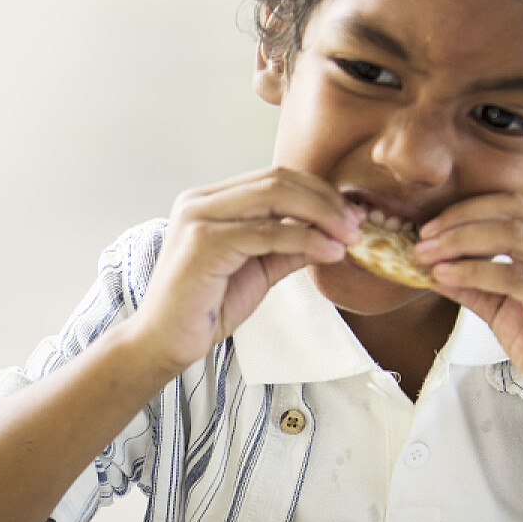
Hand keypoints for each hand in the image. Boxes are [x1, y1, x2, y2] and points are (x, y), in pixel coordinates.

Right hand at [132, 166, 360, 372]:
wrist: (165, 342)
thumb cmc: (204, 308)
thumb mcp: (257, 270)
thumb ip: (288, 248)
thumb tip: (332, 235)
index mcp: (210, 201)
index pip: (274, 179)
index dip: (319, 192)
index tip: (351, 216)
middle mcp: (200, 201)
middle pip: (277, 180)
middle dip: (325, 200)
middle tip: (358, 224)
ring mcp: (198, 218)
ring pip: (275, 197)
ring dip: (321, 215)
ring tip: (350, 237)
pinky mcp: (204, 243)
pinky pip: (266, 233)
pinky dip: (304, 240)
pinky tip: (330, 252)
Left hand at [414, 195, 522, 425]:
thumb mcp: (503, 310)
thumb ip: (473, 285)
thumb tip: (431, 267)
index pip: (512, 205)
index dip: (466, 210)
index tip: (428, 228)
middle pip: (510, 212)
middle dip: (457, 221)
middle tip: (420, 240)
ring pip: (512, 236)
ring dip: (459, 242)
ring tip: (425, 256)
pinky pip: (514, 276)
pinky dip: (474, 271)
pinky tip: (446, 276)